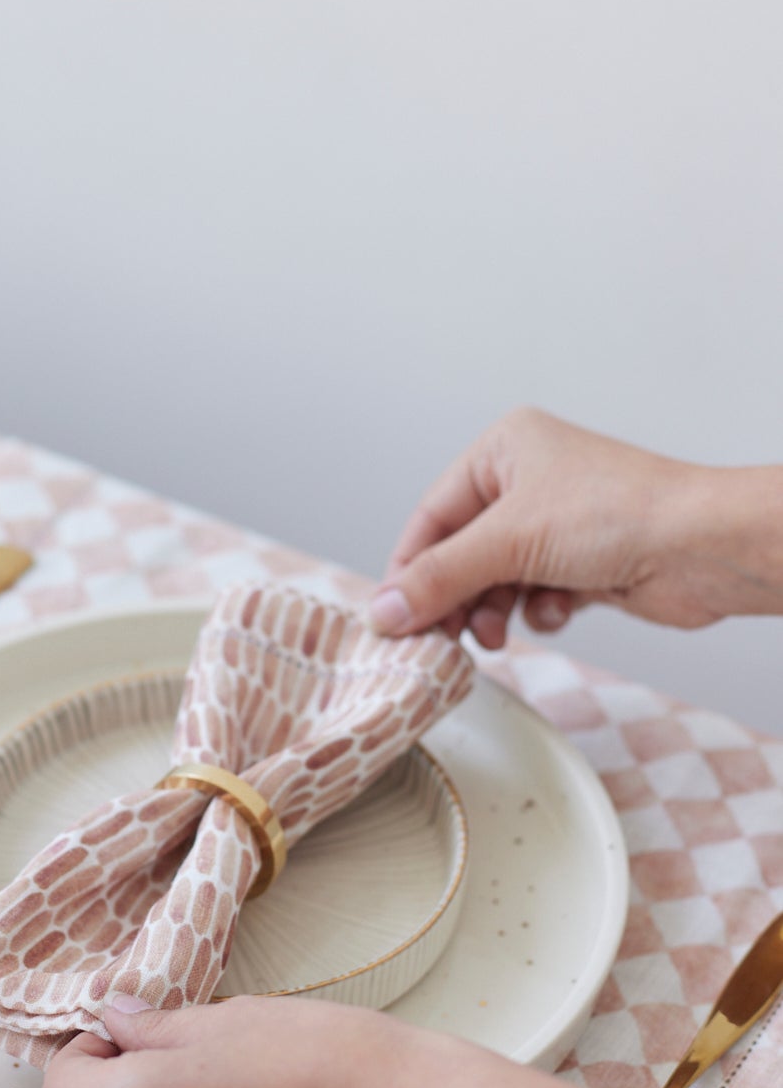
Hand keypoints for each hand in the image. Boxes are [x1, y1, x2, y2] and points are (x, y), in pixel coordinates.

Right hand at [370, 406, 782, 649]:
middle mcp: (529, 481)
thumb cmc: (620, 515)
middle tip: (440, 638)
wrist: (703, 548)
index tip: (392, 615)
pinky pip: (535, 594)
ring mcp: (558, 524)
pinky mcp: (584, 562)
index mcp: (505, 450)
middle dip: (455, 596)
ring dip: (493, 610)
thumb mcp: (509, 542)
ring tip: (494, 635)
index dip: (411, 568)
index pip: (434, 514)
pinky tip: (554, 612)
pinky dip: (537, 610)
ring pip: (497, 578)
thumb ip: (440, 578)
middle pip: (463, 551)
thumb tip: (384, 611)